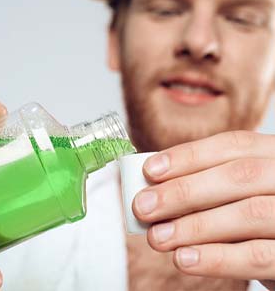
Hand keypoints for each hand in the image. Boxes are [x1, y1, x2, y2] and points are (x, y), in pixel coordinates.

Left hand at [133, 131, 274, 289]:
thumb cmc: (254, 211)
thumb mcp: (237, 190)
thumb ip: (204, 183)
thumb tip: (155, 187)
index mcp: (272, 155)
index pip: (232, 145)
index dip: (188, 156)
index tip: (150, 170)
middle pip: (239, 175)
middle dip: (184, 190)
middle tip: (143, 206)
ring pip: (248, 214)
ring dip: (193, 226)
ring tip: (156, 237)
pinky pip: (258, 256)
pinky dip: (217, 258)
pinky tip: (183, 258)